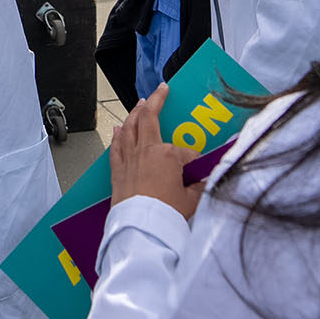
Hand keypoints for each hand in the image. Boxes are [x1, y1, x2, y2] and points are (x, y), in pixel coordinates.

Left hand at [109, 84, 203, 217]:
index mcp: (167, 155)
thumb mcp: (190, 201)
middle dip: (156, 101)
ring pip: (130, 127)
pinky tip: (118, 128)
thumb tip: (203, 183)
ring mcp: (129, 158)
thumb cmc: (165, 214)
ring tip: (140, 103)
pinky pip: (117, 146)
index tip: (199, 171)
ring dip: (136, 113)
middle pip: (150, 118)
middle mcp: (146, 151)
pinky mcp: (118, 170)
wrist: (141, 228)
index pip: (186, 152)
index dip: (195, 161)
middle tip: (161, 90)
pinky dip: (118, 135)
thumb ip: (198, 187)